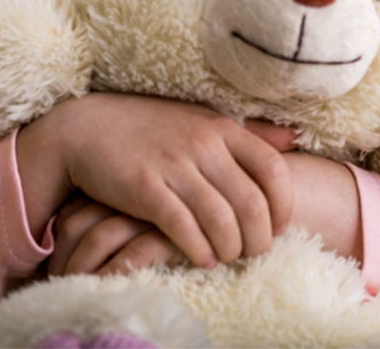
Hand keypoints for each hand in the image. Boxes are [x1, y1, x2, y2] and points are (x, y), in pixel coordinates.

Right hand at [17, 93, 292, 269]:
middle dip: (259, 236)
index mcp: (224, 129)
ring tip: (227, 257)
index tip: (278, 226)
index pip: (273, 169)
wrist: (86, 129)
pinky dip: (197, 249)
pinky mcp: (145, 188)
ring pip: (221, 219)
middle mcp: (204, 146)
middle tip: (255, 252)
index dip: (282, 204)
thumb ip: (247, 134)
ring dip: (230, 248)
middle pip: (252, 202)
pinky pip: (182, 227)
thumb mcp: (203, 121)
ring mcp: (175, 166)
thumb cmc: (151, 129)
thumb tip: (293, 139)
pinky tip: (201, 259)